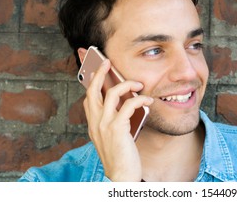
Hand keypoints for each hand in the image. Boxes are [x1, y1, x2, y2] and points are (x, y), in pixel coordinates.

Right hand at [83, 59, 153, 180]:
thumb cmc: (120, 154)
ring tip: (138, 84)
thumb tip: (125, 102)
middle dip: (100, 72)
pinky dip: (140, 99)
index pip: (88, 97)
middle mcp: (95, 121)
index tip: (94, 69)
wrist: (121, 174)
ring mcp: (104, 124)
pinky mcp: (117, 128)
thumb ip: (113, 118)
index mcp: (93, 123)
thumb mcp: (112, 134)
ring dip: (127, 84)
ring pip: (112, 93)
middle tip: (107, 61)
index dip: (91, 81)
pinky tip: (148, 100)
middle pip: (93, 89)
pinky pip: (128, 105)